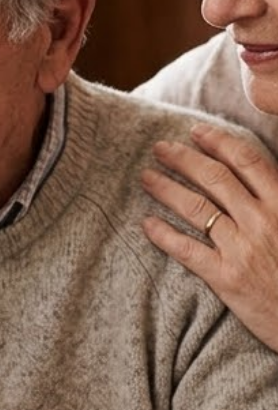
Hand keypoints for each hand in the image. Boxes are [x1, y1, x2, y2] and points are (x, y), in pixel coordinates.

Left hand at [141, 124, 277, 351]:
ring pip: (197, 208)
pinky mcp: (227, 278)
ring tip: (146, 177)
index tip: (196, 132)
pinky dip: (164, 235)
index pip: (247, 161)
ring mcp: (243, 248)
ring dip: (167, 189)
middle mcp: (263, 221)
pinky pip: (188, 250)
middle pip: (215, 179)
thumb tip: (257, 179)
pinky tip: (146, 224)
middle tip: (160, 149)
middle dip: (184, 159)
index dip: (218, 142)